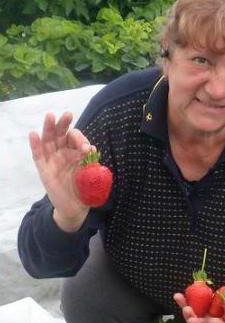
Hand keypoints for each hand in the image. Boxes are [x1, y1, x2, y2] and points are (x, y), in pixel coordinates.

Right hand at [29, 112, 95, 230]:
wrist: (75, 208)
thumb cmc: (84, 189)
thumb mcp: (91, 175)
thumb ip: (92, 163)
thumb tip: (92, 149)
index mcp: (75, 153)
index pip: (75, 139)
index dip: (81, 140)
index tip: (87, 149)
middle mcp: (63, 153)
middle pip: (61, 134)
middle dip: (64, 124)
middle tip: (68, 114)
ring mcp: (52, 160)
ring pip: (48, 140)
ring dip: (49, 128)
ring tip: (50, 116)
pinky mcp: (44, 170)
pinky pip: (38, 155)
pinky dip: (35, 144)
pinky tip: (34, 134)